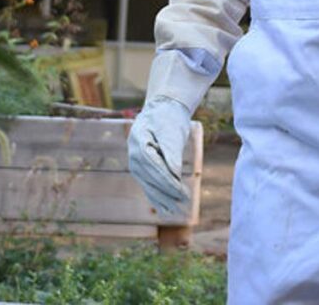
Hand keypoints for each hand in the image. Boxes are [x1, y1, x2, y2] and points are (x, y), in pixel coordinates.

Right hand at [127, 96, 191, 213]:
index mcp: (139, 142)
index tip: (181, 191)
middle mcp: (134, 155)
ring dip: (163, 199)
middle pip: (151, 179)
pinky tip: (166, 209)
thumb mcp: (172, 130)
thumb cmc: (168, 117)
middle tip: (184, 202)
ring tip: (178, 210)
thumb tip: (175, 176)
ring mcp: (135, 164)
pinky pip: (148, 186)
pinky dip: (157, 198)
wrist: (161, 109)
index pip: (153, 166)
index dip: (167, 181)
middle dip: (168, 192)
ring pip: (149, 186)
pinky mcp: (141, 170)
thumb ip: (172, 152)